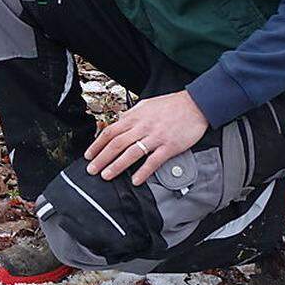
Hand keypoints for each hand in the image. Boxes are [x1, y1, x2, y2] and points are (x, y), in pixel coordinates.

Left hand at [84, 91, 208, 185]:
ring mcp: (156, 137)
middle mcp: (143, 126)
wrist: (195, 104)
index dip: (97, 144)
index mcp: (135, 117)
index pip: (110, 131)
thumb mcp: (146, 104)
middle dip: (102, 158)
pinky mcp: (169, 146)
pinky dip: (143, 171)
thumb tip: (118, 121)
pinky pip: (153, 161)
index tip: (89, 155)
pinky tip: (135, 180)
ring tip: (107, 175)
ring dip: (117, 165)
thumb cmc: (171, 105)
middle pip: (117, 144)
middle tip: (92, 170)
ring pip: (131, 153)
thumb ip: (131, 115)